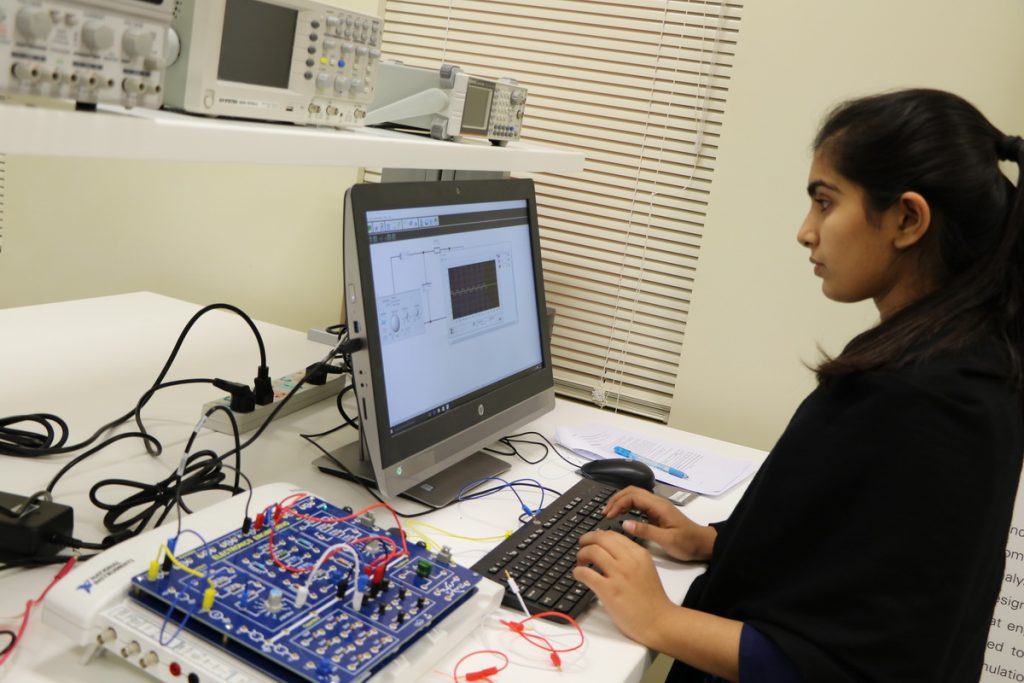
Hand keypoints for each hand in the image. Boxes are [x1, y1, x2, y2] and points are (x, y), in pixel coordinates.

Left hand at [573, 529, 673, 644]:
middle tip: (581, 547)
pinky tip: (579, 575)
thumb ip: (630, 558)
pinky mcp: (609, 590)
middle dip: (586, 540)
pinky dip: (578, 571)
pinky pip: (586, 573)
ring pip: (591, 551)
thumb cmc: (652, 599)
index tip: (591, 541)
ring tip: (580, 562)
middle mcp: (629, 560)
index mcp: (639, 553)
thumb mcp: (646, 569)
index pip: (612, 535)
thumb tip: (608, 550)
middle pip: (600, 538)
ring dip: (581, 554)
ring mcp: (618, 574)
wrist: (659, 621)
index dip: (597, 536)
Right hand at [604, 486, 715, 561]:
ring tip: (610, 513)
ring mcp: (657, 507)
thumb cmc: (687, 543)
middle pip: (632, 491)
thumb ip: (646, 531)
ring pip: (635, 496)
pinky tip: (621, 515)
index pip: (633, 497)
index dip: (618, 503)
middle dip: (616, 499)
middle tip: (605, 512)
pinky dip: (626, 506)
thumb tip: (625, 523)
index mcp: (659, 506)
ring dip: (620, 501)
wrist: (703, 544)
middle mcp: (657, 503)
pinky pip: (638, 504)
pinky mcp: (657, 513)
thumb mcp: (667, 540)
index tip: (608, 515)